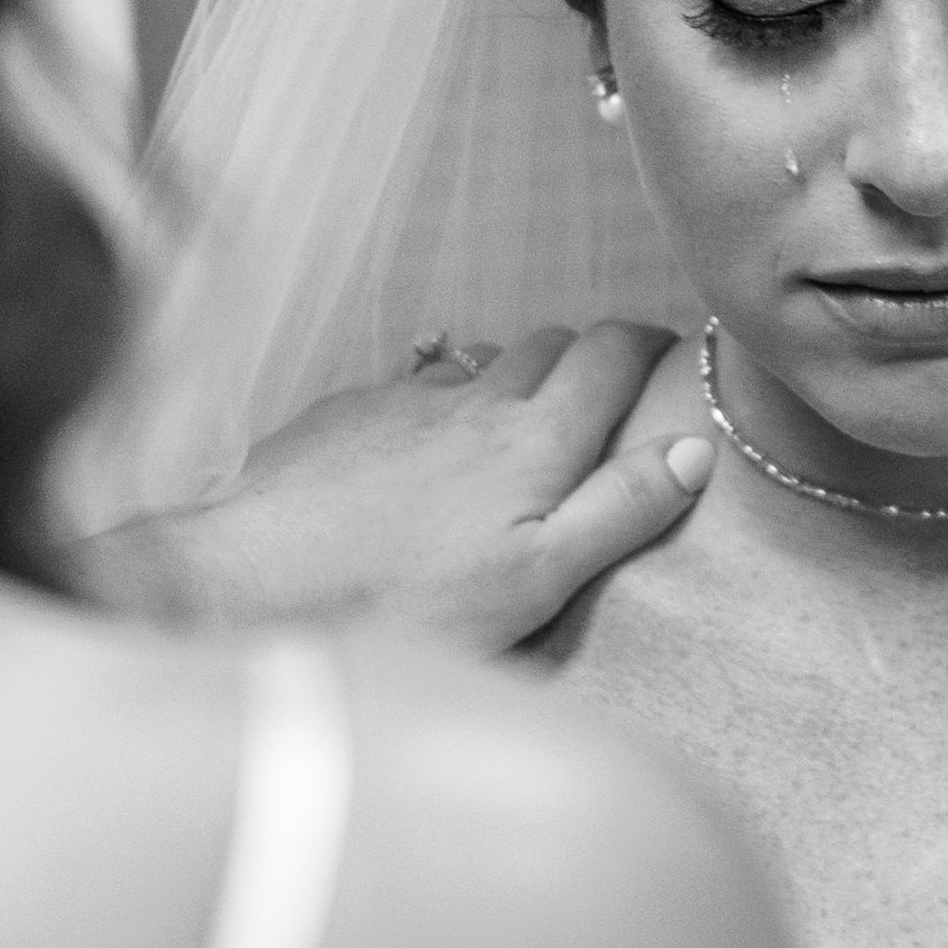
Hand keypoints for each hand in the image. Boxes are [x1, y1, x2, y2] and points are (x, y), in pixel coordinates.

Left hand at [78, 323, 713, 652]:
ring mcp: (401, 402)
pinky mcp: (341, 419)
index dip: (650, 345)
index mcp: (534, 439)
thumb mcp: (537, 580)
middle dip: (586, 359)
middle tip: (606, 402)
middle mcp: (472, 400)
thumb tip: (696, 448)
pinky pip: (408, 392)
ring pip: (477, 363)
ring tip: (518, 433)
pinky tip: (422, 464)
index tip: (671, 360)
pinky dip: (437, 410)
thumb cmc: (403, 602)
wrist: (251, 585)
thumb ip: (620, 510)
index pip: (612, 352)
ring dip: (511, 380)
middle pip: (548, 344)